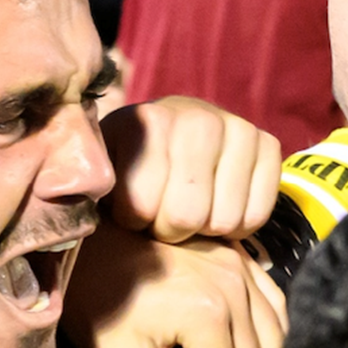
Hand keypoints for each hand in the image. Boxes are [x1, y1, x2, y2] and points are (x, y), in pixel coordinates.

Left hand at [100, 97, 280, 242]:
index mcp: (145, 120)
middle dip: (171, 230)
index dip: (134, 222)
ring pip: (224, 221)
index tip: (131, 210)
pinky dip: (237, 227)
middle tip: (163, 217)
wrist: (173, 136)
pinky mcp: (268, 144)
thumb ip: (90, 191)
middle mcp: (195, 116)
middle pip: (187, 216)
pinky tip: (218, 207)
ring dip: (205, 231)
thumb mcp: (102, 173)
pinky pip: (256, 216)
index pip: (140, 207)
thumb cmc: (131, 166)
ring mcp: (236, 126)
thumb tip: (80, 217)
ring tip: (190, 211)